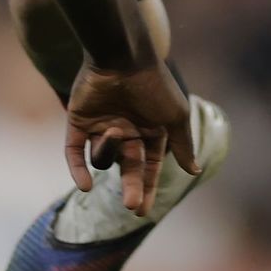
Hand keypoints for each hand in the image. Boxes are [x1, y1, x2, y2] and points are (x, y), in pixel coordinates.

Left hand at [65, 58, 198, 216]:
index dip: (147, 187)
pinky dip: (78, 169)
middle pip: (127, 167)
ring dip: (107, 150)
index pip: (148, 165)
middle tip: (132, 207)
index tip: (143, 211)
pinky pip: (74, 153)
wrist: (122, 59)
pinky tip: (85, 185)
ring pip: (101, 157)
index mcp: (149, 129)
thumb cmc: (154, 86)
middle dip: (131, 187)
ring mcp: (101, 126)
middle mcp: (126, 130)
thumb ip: (183, 144)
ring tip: (114, 131)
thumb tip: (195, 170)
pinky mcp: (78, 123)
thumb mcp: (175, 116)